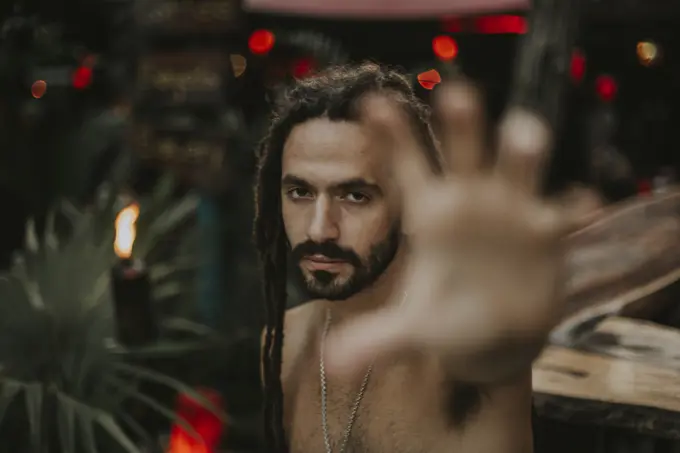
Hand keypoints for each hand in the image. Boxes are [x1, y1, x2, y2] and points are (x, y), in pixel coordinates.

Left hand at [324, 82, 597, 378]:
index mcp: (430, 213)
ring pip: (519, 169)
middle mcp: (471, 202)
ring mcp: (511, 213)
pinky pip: (565, 214)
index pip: (409, 167)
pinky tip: (583, 202)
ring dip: (522, 149)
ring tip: (523, 133)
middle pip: (466, 153)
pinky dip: (576, 206)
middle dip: (463, 124)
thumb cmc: (445, 317)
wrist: (493, 333)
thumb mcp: (410, 329)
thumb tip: (332, 366)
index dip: (392, 136)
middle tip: (454, 93)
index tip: (371, 102)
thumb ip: (376, 341)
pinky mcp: (548, 235)